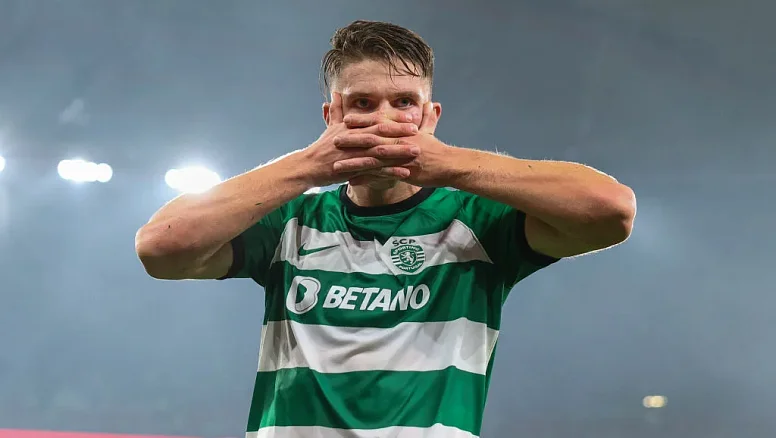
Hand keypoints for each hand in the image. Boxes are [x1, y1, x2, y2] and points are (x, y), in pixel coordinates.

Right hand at [298, 93, 420, 186]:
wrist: (308, 167)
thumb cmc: (321, 148)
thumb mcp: (330, 127)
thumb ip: (336, 110)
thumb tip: (335, 93)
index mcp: (351, 127)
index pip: (375, 119)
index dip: (393, 118)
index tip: (409, 116)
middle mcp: (354, 138)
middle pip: (380, 132)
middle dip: (399, 130)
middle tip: (417, 129)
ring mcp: (354, 154)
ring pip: (380, 150)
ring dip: (399, 151)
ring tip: (416, 151)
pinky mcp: (353, 169)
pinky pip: (376, 170)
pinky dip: (391, 171)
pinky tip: (405, 172)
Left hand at [334, 102, 452, 186]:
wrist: (450, 166)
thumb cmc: (438, 150)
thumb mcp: (431, 131)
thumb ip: (428, 118)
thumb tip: (432, 104)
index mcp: (402, 131)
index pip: (378, 123)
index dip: (362, 121)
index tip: (346, 119)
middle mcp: (398, 142)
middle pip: (371, 139)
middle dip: (351, 139)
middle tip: (334, 140)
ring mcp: (399, 157)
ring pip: (372, 158)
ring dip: (353, 162)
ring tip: (337, 166)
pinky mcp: (401, 172)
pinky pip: (379, 176)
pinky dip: (365, 179)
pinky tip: (352, 182)